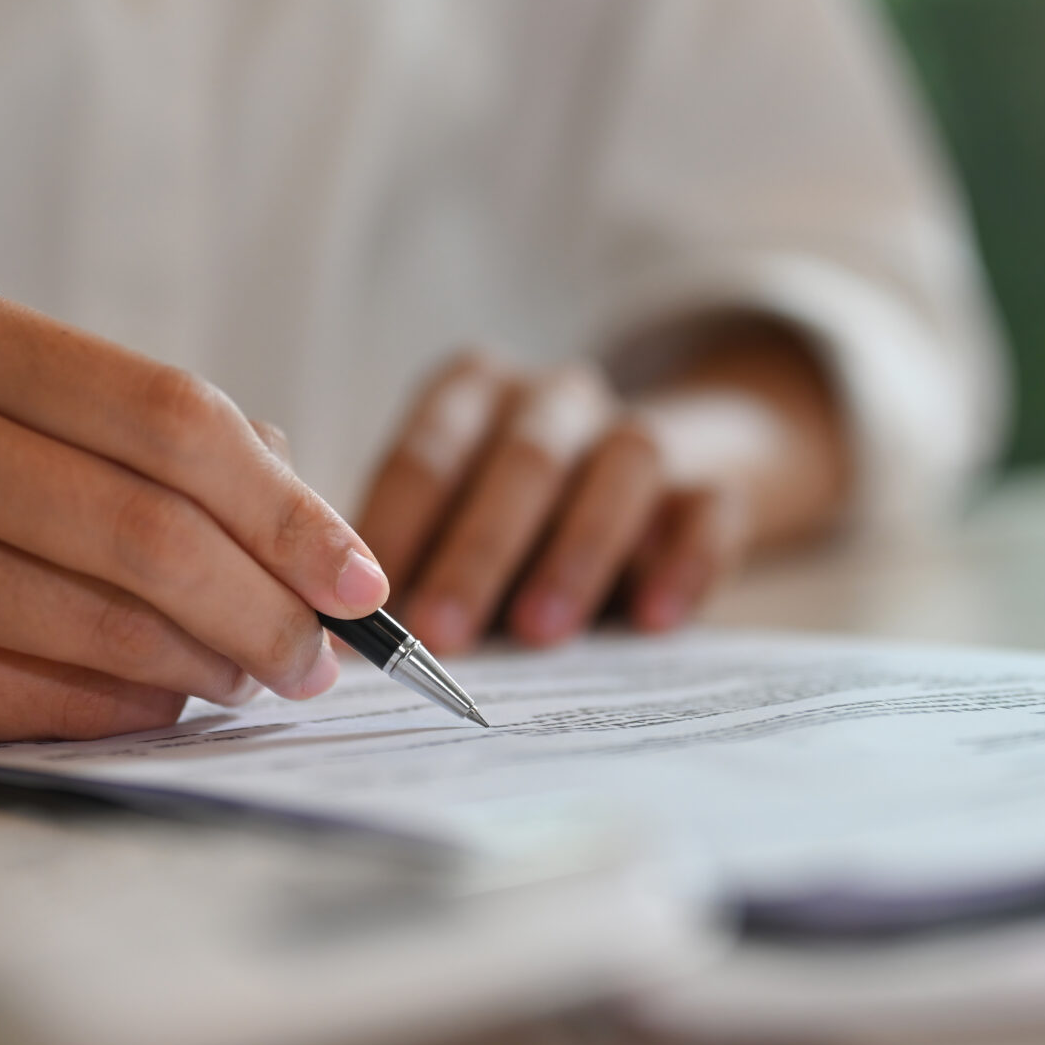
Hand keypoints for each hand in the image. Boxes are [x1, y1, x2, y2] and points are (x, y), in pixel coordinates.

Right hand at [0, 285, 389, 742]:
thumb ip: (119, 426)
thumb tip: (295, 502)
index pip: (167, 412)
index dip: (285, 498)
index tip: (356, 564)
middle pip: (149, 527)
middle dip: (270, 600)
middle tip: (325, 649)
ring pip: (102, 622)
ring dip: (211, 662)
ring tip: (260, 674)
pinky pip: (34, 697)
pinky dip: (128, 706)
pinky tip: (169, 702)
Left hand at [354, 331, 847, 655]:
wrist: (653, 485)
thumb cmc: (508, 523)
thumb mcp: (449, 525)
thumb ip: (406, 564)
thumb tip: (331, 649)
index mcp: (473, 394)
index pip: (427, 450)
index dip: (395, 528)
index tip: (364, 608)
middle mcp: (555, 398)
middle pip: (522, 460)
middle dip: (477, 549)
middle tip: (438, 633)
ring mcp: (639, 431)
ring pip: (622, 465)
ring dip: (576, 550)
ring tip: (541, 632)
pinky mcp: (714, 480)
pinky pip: (711, 507)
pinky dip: (686, 561)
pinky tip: (657, 619)